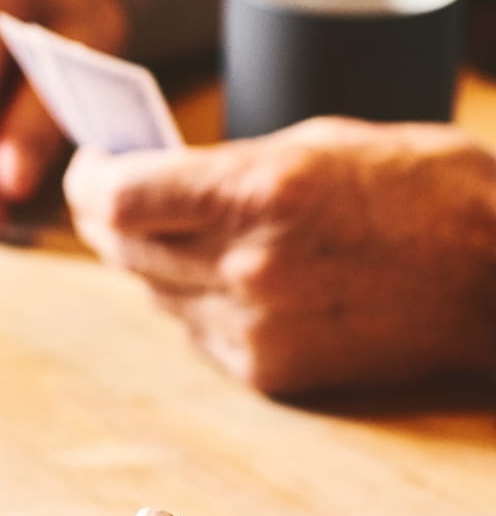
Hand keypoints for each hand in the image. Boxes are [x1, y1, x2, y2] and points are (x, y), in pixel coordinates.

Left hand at [65, 118, 495, 393]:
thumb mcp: (322, 143)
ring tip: (180, 231)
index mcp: (258, 194)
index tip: (88, 165)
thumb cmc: (428, 191)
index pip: (119, 198)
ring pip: (153, 292)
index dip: (87, 180)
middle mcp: (246, 267)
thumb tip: (157, 180)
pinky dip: (195, 302)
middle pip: (121, 249)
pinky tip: (230, 277)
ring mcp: (256, 327)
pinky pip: (196, 331)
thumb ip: (228, 168)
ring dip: (150, 260)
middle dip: (104, 217)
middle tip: (108, 195)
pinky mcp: (270, 372)